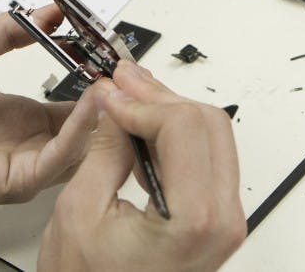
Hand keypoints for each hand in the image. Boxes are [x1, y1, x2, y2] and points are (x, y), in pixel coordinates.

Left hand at [0, 6, 100, 214]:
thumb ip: (9, 30)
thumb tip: (46, 12)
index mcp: (14, 114)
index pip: (67, 103)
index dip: (89, 80)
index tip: (106, 58)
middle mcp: (24, 139)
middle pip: (82, 125)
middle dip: (106, 99)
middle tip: (125, 73)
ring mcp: (25, 161)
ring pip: (80, 142)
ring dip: (101, 114)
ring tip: (116, 84)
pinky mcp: (20, 179)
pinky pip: (60, 158)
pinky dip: (81, 132)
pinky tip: (91, 105)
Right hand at [38, 61, 245, 271]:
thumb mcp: (80, 211)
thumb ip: (103, 148)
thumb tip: (112, 101)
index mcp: (193, 220)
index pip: (185, 126)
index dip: (143, 100)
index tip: (110, 94)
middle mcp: (222, 220)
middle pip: (208, 122)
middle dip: (159, 97)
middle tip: (118, 83)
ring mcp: (224, 220)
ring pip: (212, 134)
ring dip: (167, 111)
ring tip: (124, 101)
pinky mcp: (217, 218)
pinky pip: (206, 156)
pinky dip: (174, 134)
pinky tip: (140, 129)